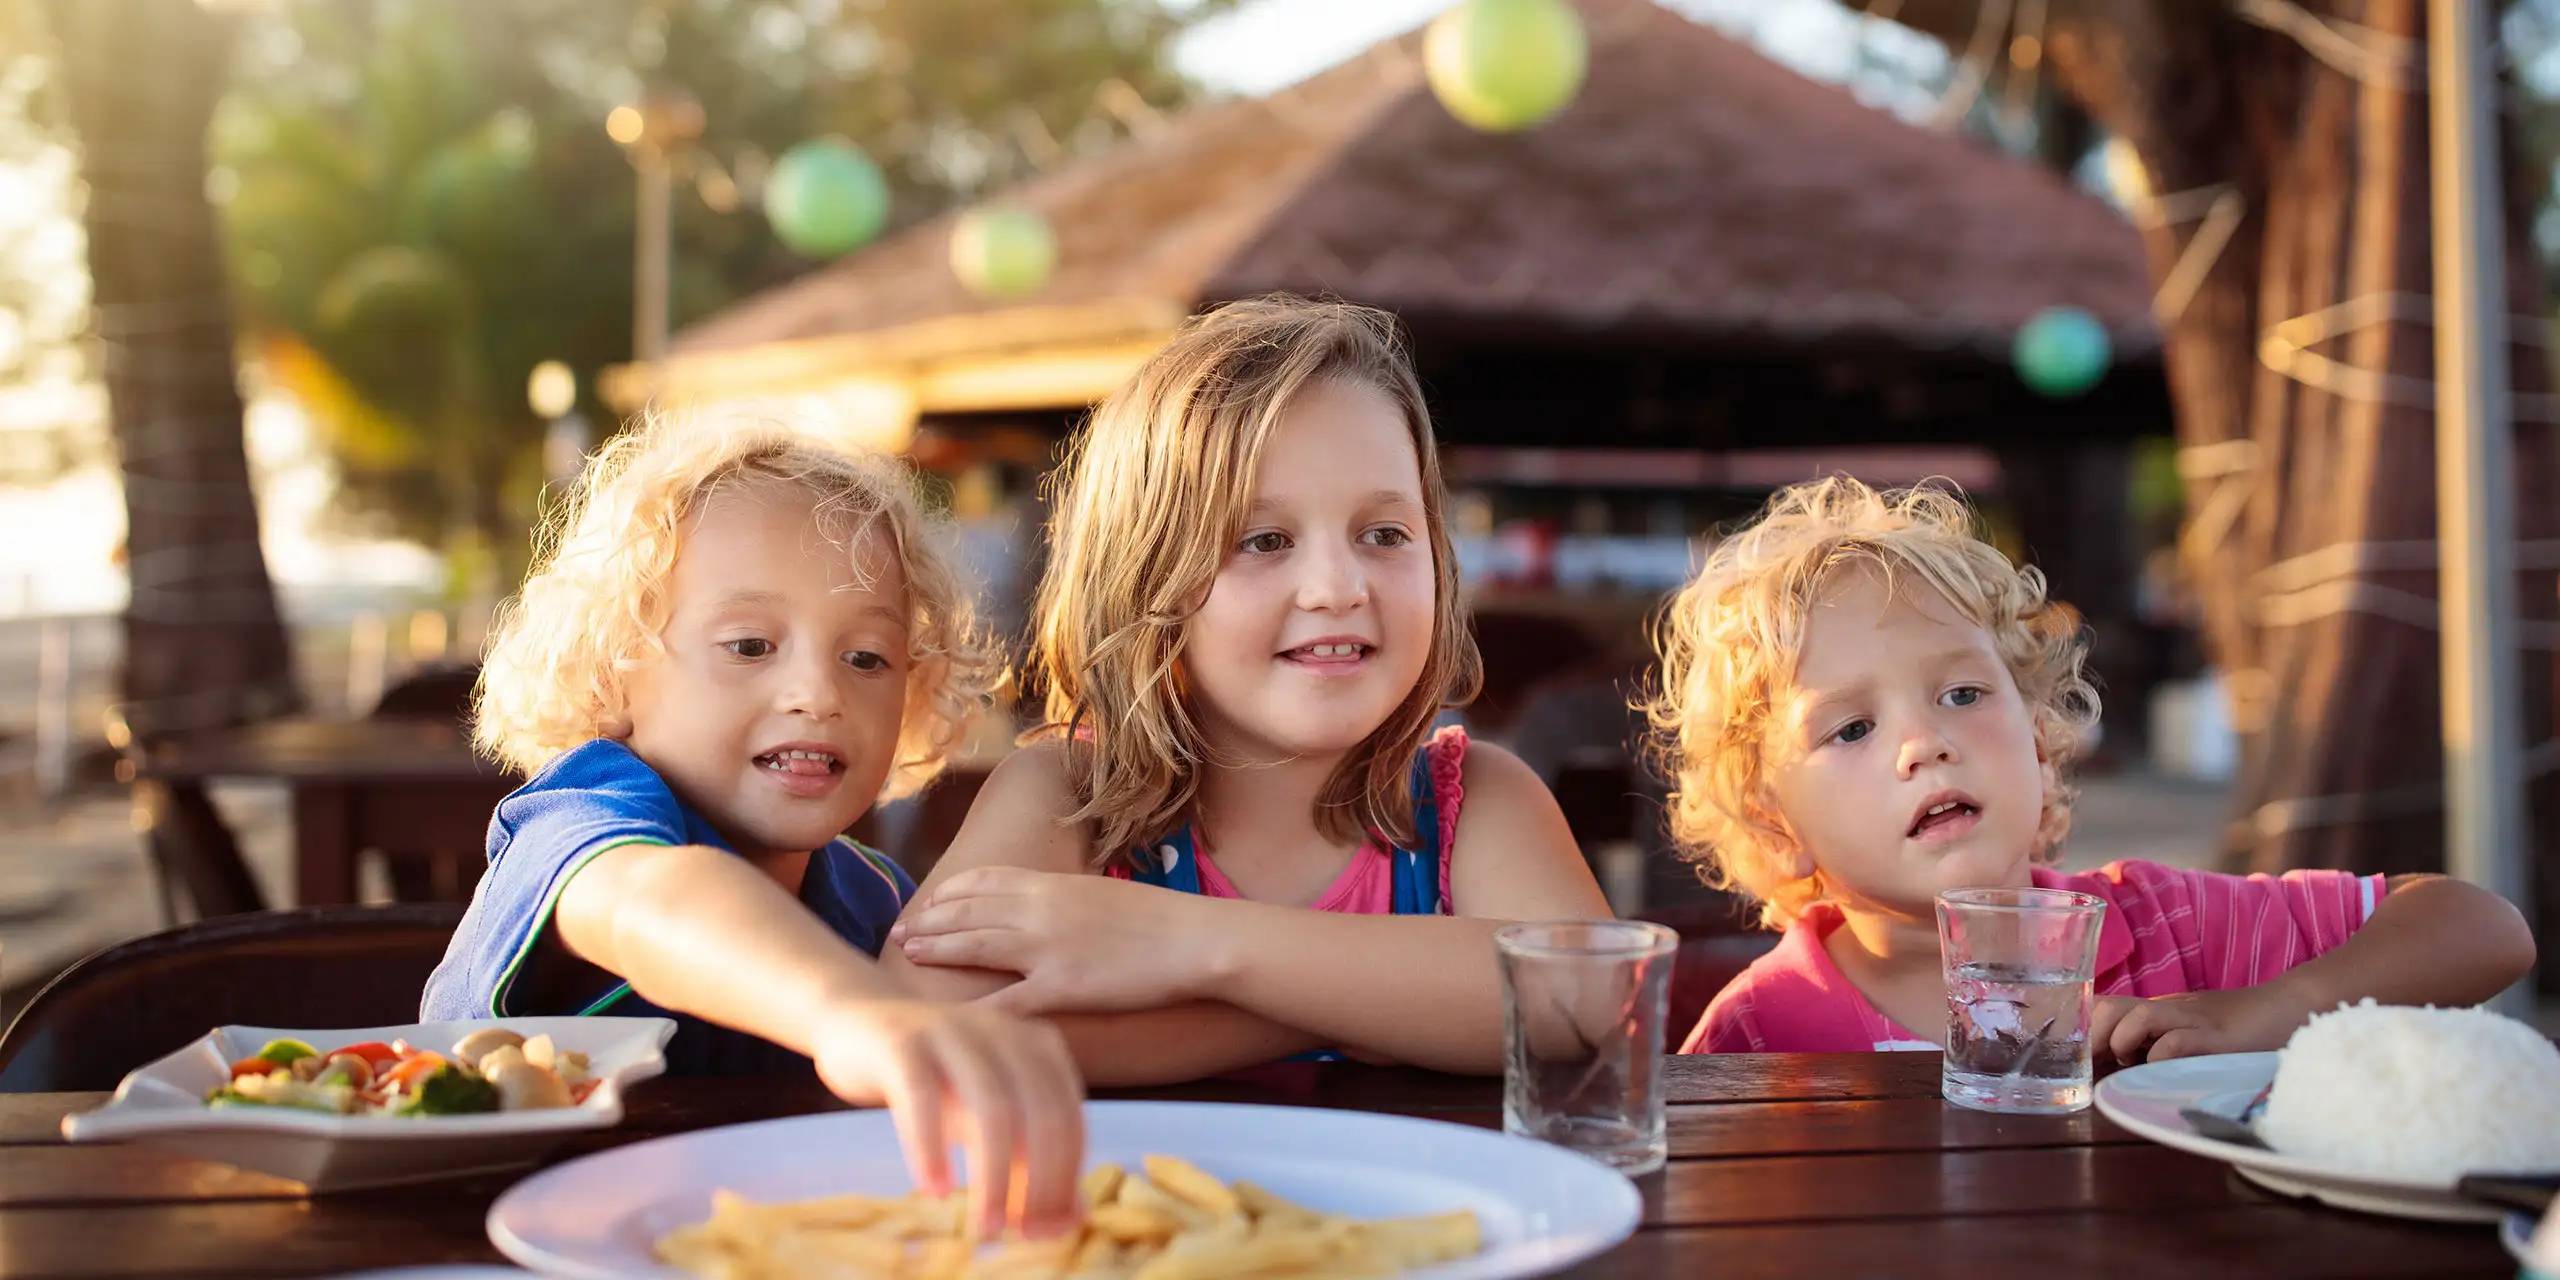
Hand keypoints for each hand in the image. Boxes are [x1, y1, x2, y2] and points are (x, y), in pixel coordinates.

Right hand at [804, 997, 1084, 1238]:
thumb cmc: (935, 1077)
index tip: (1048, 1226)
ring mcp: (953, 1030)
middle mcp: (1003, 1031)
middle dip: (1038, 1182)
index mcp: (1036, 1044)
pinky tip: (935, 1189)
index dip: (1065, 1177)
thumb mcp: (986, 1115)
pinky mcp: (903, 1043)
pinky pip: (922, 1099)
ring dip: (994, 1176)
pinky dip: (932, 1150)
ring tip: (987, 1224)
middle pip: (1040, 1113)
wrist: (859, 1022)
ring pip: (991, 1108)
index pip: (1069, 1116)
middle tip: (1020, 1231)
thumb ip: (1030, 1160)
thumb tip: (1070, 1221)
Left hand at [888, 867, 1218, 1014]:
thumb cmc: (1161, 920)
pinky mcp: (1062, 987)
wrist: (1196, 938)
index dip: (950, 891)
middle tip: (899, 930)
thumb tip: (1046, 911)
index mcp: (1053, 885)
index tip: (928, 900)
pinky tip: (950, 1016)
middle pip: (969, 910)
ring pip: (974, 945)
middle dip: (929, 919)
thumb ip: (1066, 902)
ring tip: (909, 954)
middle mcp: (1041, 910)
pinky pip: (1007, 1001)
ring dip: (937, 949)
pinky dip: (975, 1008)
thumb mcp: (1104, 895)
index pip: (985, 880)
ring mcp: (1048, 948)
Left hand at [2090, 985, 2305, 1066]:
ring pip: (2138, 1015)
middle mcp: (2170, 1010)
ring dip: (2123, 1040)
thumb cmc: (2238, 1027)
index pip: (2104, 1007)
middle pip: (2111, 1007)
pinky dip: (2161, 1056)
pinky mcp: (2219, 1038)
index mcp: (2159, 1009)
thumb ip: (2157, 1044)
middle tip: (2098, 1063)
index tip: (2075, 1058)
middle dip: (2094, 1035)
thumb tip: (2115, 1070)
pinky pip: (2177, 1041)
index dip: (2083, 1028)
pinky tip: (2161, 1069)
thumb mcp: (2189, 1031)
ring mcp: (2193, 1020)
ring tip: (2130, 1061)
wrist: (2291, 1007)